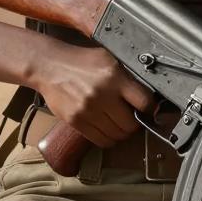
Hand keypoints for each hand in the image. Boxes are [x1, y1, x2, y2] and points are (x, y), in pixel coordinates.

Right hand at [35, 42, 157, 148]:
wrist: (51, 67)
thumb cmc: (82, 62)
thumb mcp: (109, 60)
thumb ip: (127, 77)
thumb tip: (148, 95)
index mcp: (114, 77)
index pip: (144, 102)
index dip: (150, 109)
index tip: (149, 109)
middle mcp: (103, 95)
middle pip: (131, 124)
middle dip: (134, 123)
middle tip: (131, 118)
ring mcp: (88, 110)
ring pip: (117, 135)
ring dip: (121, 133)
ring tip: (118, 123)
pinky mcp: (76, 121)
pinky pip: (101, 140)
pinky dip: (108, 138)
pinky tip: (106, 129)